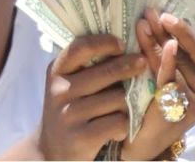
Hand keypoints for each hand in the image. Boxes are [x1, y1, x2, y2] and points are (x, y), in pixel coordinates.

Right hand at [38, 34, 146, 160]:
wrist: (51, 151)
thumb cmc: (68, 110)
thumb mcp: (66, 84)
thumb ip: (85, 67)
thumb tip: (122, 44)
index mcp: (56, 71)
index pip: (81, 47)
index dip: (104, 42)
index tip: (121, 44)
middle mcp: (60, 90)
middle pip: (106, 72)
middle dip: (129, 66)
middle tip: (143, 62)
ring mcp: (69, 114)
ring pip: (117, 99)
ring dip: (127, 102)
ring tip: (125, 106)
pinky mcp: (81, 137)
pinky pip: (118, 122)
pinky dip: (123, 125)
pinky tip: (118, 128)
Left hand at [121, 9, 194, 159]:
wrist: (142, 138)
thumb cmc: (153, 101)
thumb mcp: (165, 73)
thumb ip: (167, 52)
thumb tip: (155, 17)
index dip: (183, 29)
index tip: (164, 13)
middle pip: (189, 53)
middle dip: (170, 31)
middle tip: (153, 13)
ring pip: (177, 64)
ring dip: (159, 41)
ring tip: (142, 24)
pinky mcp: (186, 110)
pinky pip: (174, 79)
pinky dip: (168, 60)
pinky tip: (165, 45)